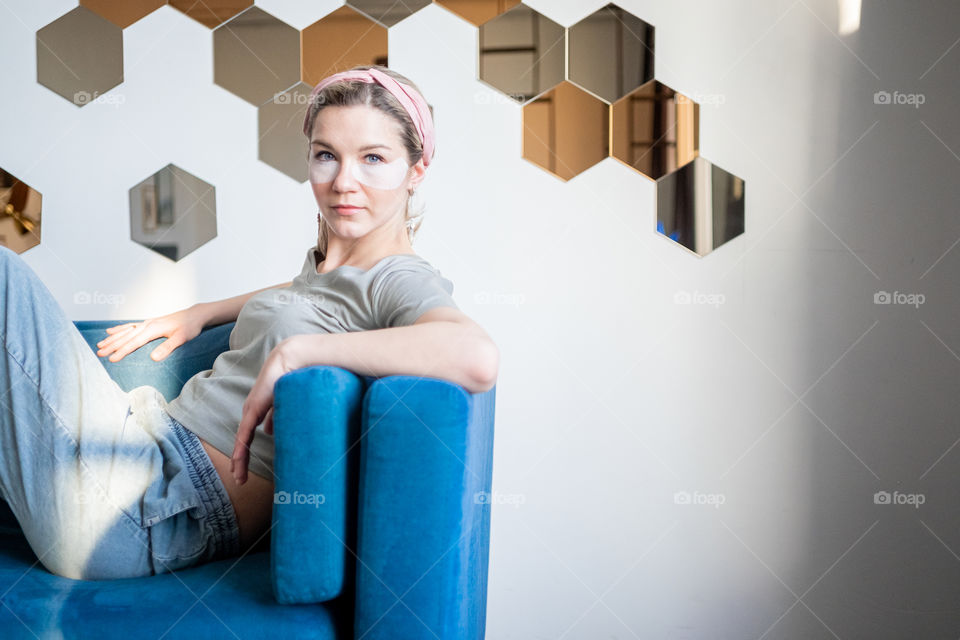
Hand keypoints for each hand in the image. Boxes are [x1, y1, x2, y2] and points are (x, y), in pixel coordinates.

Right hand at [96, 305, 207, 362]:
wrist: (195, 315)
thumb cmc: (189, 327)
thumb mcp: (182, 339)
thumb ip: (167, 348)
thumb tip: (153, 358)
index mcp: (153, 329)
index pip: (134, 342)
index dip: (122, 351)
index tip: (111, 359)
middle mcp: (147, 324)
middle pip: (126, 336)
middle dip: (112, 345)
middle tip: (99, 353)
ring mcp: (147, 323)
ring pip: (125, 331)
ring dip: (112, 338)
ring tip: (100, 344)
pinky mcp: (149, 323)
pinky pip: (129, 326)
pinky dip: (119, 329)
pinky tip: (110, 331)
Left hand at [230, 339, 297, 485]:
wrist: (291, 361)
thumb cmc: (292, 378)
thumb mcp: (284, 403)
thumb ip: (275, 417)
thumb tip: (270, 432)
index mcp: (259, 410)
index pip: (248, 434)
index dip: (245, 450)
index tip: (244, 465)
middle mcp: (251, 411)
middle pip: (242, 441)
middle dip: (240, 460)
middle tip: (240, 478)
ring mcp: (251, 411)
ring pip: (241, 441)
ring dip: (239, 460)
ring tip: (239, 476)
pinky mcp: (253, 409)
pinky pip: (245, 434)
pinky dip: (241, 448)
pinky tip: (238, 460)